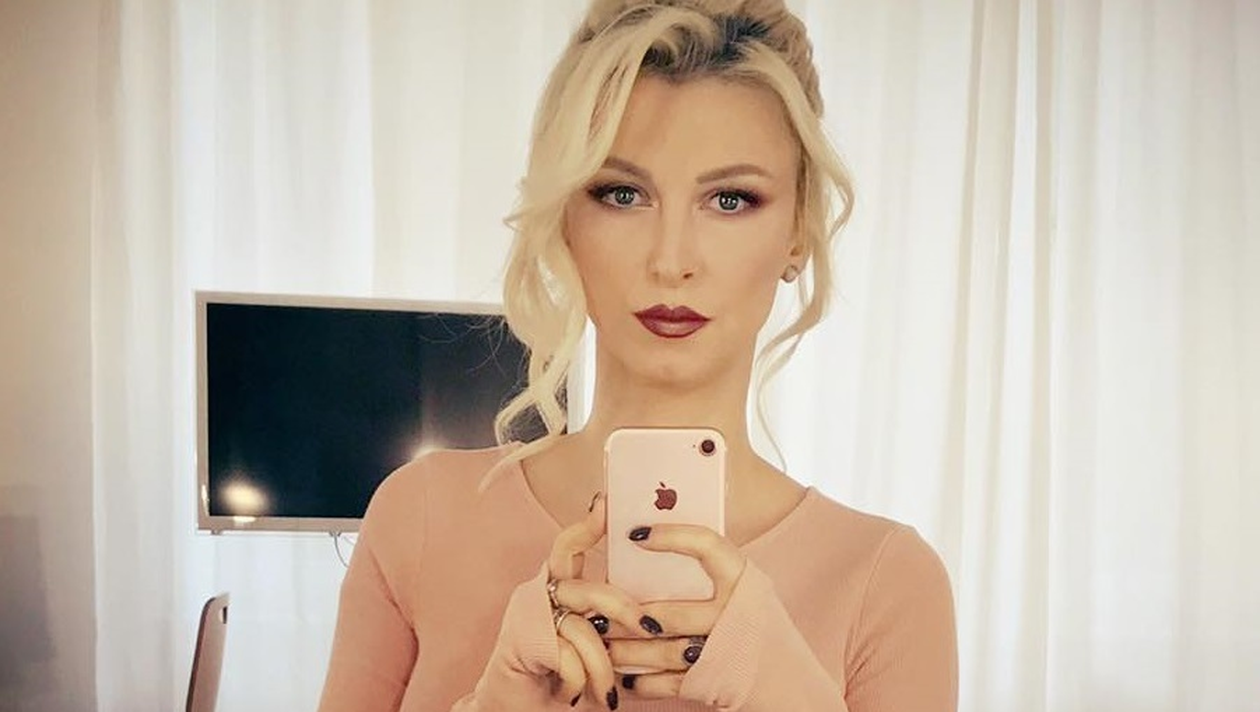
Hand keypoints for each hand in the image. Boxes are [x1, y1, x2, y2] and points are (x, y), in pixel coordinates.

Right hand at [545, 494, 662, 708]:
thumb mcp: (590, 646)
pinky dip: (577, 684)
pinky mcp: (520, 640)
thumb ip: (608, 623)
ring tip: (604, 694)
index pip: (570, 546)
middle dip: (623, 609)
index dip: (588, 525)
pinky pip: (569, 657)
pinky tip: (570, 695)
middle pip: (589, 588)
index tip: (607, 503)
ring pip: (584, 630)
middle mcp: (538, 594)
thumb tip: (653, 617)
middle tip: (649, 628)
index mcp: (557, 588)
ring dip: (600, 669)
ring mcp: (526, 615)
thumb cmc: (559, 679)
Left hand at [602, 523, 747, 699]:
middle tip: (595, 606)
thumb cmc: (757, 628)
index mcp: (746, 580)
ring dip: (625, 649)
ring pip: (661, 650)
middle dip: (624, 613)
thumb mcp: (747, 592)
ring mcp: (725, 651)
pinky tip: (624, 676)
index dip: (671, 536)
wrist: (795, 687)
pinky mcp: (715, 684)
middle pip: (668, 613)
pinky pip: (668, 684)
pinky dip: (642, 681)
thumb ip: (712, 573)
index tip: (634, 533)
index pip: (707, 546)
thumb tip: (652, 542)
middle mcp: (737, 614)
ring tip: (601, 641)